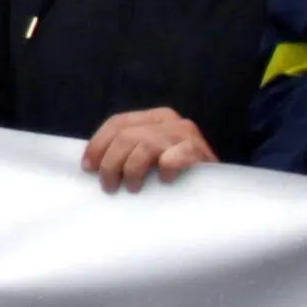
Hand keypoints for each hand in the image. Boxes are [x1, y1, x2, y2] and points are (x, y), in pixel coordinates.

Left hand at [81, 107, 217, 189]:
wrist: (217, 188)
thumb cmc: (177, 174)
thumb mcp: (150, 156)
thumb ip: (129, 151)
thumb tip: (92, 164)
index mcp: (154, 117)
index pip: (117, 123)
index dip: (98, 145)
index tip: (88, 168)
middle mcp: (168, 119)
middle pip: (126, 135)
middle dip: (111, 163)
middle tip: (109, 186)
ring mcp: (185, 133)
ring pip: (144, 145)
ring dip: (132, 170)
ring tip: (132, 188)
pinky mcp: (198, 150)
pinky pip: (173, 156)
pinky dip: (165, 168)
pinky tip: (164, 181)